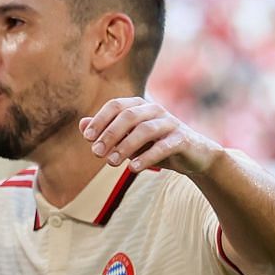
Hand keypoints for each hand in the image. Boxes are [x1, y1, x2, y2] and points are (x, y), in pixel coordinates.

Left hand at [81, 97, 222, 175]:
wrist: (193, 156)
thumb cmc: (154, 145)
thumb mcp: (128, 140)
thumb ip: (107, 132)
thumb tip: (82, 125)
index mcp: (140, 106)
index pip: (115, 105)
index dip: (100, 120)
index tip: (88, 138)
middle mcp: (155, 110)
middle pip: (129, 115)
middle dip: (110, 134)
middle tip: (96, 153)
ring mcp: (170, 123)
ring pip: (145, 130)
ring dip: (125, 146)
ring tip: (110, 163)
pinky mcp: (182, 139)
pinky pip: (163, 146)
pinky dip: (147, 157)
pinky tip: (132, 169)